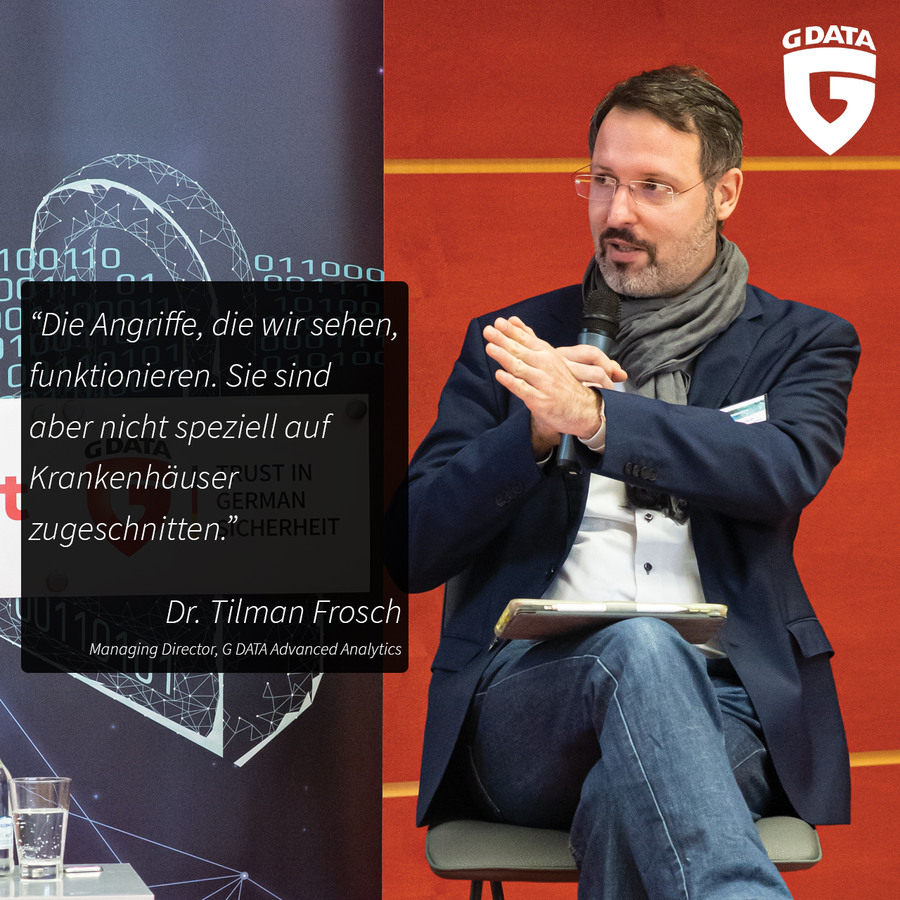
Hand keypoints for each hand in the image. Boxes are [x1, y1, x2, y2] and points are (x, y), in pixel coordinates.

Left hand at [483, 316, 625, 455]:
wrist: (582, 407)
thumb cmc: (560, 381)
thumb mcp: (549, 356)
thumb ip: (528, 338)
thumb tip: (513, 320)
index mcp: (546, 353)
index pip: (526, 339)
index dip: (511, 330)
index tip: (498, 322)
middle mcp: (545, 365)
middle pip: (520, 351)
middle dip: (503, 340)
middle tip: (488, 331)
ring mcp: (542, 382)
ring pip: (520, 367)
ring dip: (505, 357)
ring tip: (490, 348)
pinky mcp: (539, 400)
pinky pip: (523, 389)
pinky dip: (511, 382)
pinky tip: (500, 375)